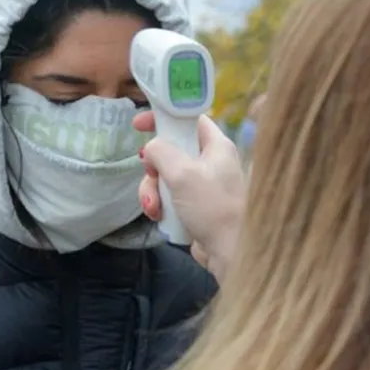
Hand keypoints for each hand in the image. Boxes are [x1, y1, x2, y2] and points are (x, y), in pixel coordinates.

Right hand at [134, 112, 245, 277]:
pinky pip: (167, 197)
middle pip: (170, 150)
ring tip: (154, 208)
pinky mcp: (193, 207)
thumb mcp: (182, 173)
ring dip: (152, 191)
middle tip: (150, 174)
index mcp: (216, 146)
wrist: (231, 252)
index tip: (139, 124)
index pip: (188, 118)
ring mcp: (201, 186)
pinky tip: (159, 217)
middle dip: (153, 166)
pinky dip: (159, 205)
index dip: (164, 117)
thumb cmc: (211, 207)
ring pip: (164, 177)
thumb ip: (161, 151)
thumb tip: (151, 150)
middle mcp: (210, 162)